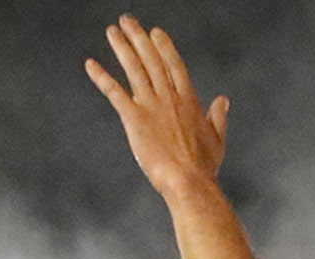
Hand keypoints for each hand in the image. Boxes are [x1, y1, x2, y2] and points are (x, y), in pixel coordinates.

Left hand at [86, 15, 227, 197]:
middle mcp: (169, 97)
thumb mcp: (217, 139)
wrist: (188, 180)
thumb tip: (223, 99)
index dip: (164, 47)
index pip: (174, 65)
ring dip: (122, 47)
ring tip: (112, 31)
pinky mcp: (134, 118)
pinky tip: (91, 64)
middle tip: (128, 21)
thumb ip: (218, 116)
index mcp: (189, 100)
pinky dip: (102, 77)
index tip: (156, 32)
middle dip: (139, 38)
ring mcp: (151, 105)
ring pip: (134, 68)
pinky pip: (114, 92)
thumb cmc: (203, 166)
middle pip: (152, 60)